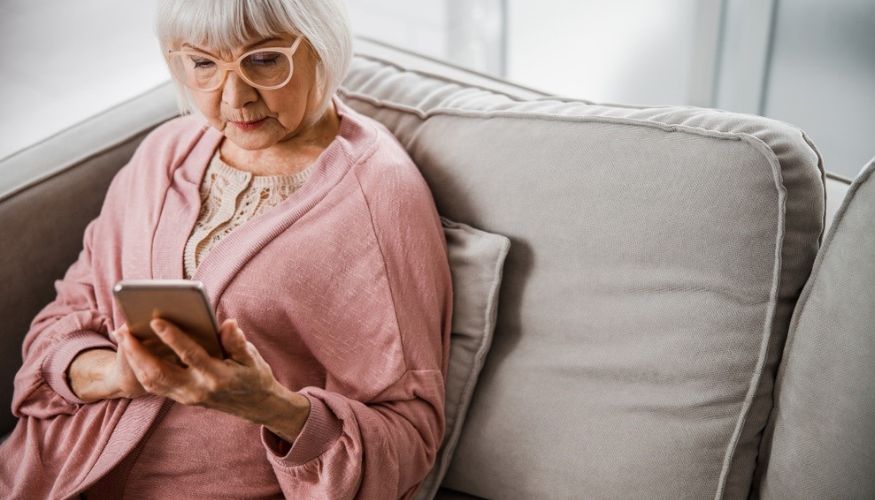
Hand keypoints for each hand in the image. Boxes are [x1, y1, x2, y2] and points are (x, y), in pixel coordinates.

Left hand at [113, 317, 300, 426]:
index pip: (190, 355)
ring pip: (151, 381)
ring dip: (134, 360)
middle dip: (138, 352)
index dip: (173, 338)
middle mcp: (198, 389)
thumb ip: (237, 342)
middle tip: (123, 331)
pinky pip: (154, 385)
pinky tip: (133, 352)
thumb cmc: (254, 375)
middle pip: (159, 373)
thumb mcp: (252, 357)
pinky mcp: (182, 398)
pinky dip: (140, 369)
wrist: (257, 405)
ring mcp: (187, 396)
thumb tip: (227, 324)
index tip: (156, 321)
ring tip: (123, 337)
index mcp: (217, 376)